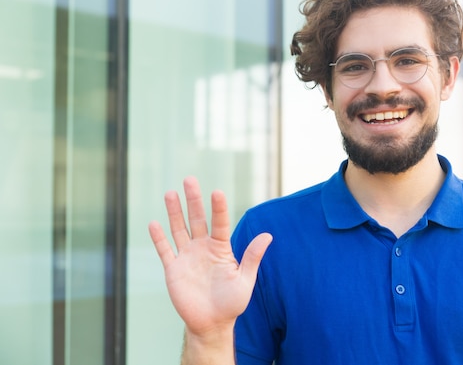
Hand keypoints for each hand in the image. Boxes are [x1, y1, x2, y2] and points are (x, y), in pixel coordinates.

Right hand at [148, 177, 272, 336]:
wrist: (212, 323)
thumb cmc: (232, 303)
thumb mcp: (245, 280)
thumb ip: (252, 257)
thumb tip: (268, 235)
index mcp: (220, 248)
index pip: (219, 222)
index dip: (218, 208)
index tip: (217, 192)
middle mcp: (202, 248)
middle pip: (196, 219)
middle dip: (192, 200)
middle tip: (189, 179)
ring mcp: (187, 257)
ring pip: (178, 229)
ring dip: (174, 212)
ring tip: (170, 192)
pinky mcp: (173, 269)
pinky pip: (165, 250)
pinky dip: (159, 238)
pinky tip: (154, 223)